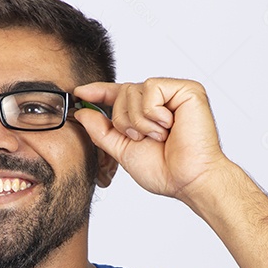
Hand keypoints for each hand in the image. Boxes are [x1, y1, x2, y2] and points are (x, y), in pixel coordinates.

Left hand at [73, 78, 229, 201]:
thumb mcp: (122, 150)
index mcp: (146, 113)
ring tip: (160, 136)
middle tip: (143, 138)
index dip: (98, 92)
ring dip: (140, 120)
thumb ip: (101, 131)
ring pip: (134, 89)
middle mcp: (161, 100)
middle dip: (124, 120)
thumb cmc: (164, 170)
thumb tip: (82, 113)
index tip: (79, 92)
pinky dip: (152, 112)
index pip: (118, 95)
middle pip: (122, 92)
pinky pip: (151, 88)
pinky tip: (168, 126)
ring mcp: (174, 93)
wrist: (187, 180)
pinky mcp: (187, 89)